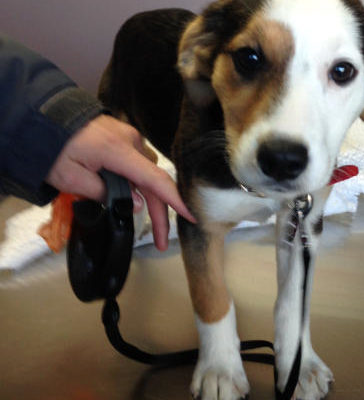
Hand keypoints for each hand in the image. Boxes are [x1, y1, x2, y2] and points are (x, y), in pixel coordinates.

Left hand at [46, 114, 195, 249]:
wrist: (41, 116)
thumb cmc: (51, 148)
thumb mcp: (69, 178)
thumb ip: (104, 193)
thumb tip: (136, 203)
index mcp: (118, 151)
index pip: (155, 179)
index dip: (175, 200)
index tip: (192, 215)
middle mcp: (130, 141)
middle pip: (153, 180)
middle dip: (159, 211)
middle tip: (159, 240)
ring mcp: (127, 136)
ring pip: (146, 172)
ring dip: (147, 195)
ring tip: (143, 218)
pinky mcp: (122, 136)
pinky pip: (136, 162)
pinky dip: (137, 180)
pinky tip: (130, 193)